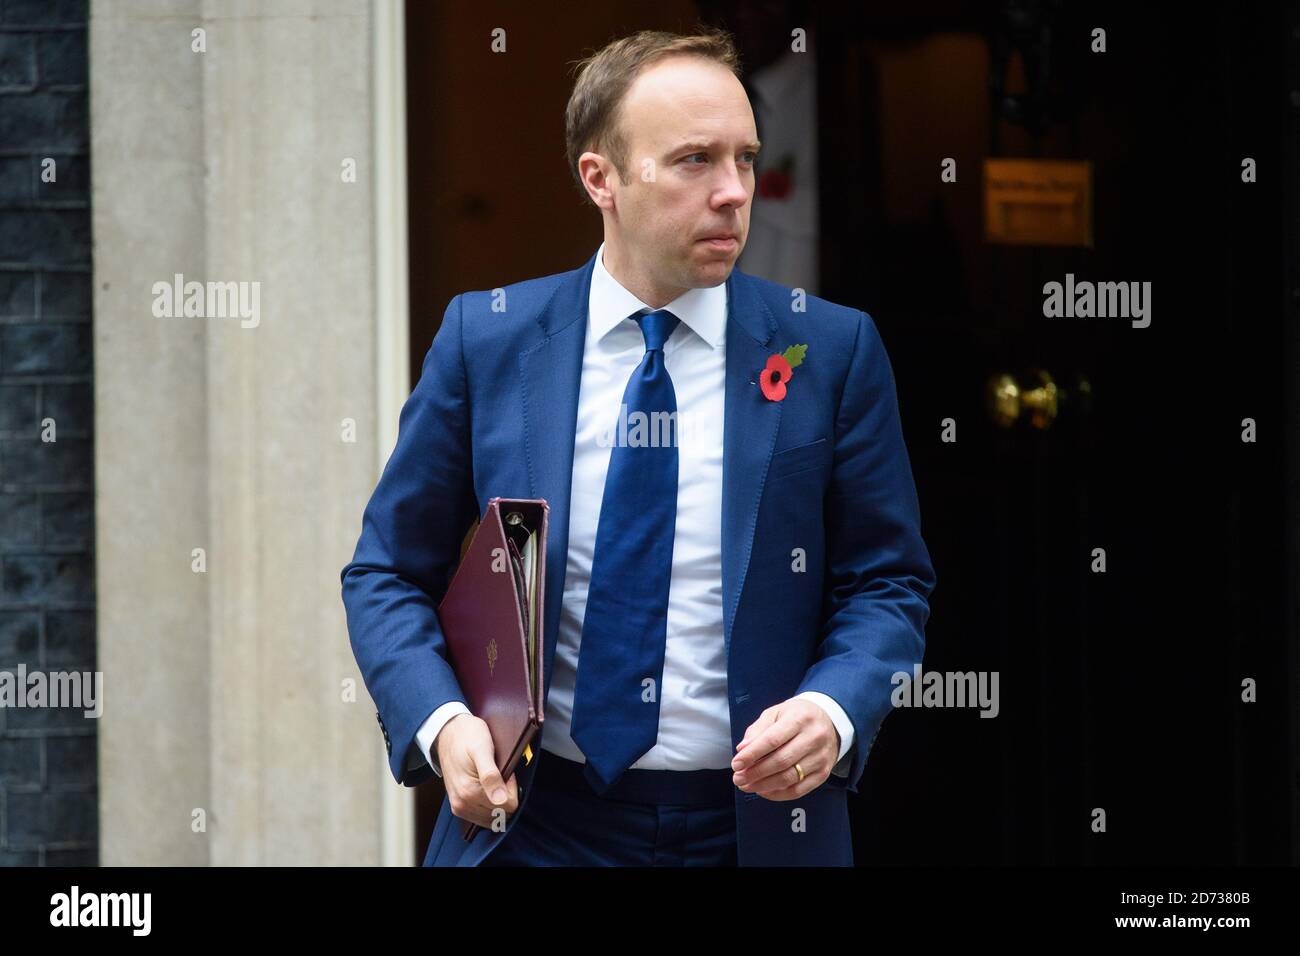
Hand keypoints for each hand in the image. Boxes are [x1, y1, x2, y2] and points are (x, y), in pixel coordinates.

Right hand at [435, 712, 518, 829]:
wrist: (447, 733)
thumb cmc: (467, 737)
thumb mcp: (482, 749)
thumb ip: (491, 775)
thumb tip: (501, 800)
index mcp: (469, 792)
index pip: (508, 806)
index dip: (512, 788)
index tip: (505, 771)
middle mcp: (462, 804)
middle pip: (500, 814)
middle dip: (505, 795)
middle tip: (499, 773)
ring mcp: (459, 807)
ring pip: (492, 818)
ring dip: (497, 801)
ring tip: (492, 779)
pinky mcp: (458, 806)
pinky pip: (481, 817)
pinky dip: (489, 805)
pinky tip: (486, 787)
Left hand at [731, 698, 839, 799]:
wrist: (829, 720)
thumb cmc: (797, 716)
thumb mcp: (776, 713)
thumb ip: (758, 730)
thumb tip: (742, 750)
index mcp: (800, 718)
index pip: (773, 740)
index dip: (752, 754)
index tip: (736, 764)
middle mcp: (814, 738)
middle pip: (781, 761)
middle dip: (755, 773)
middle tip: (738, 778)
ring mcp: (821, 757)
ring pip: (789, 778)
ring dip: (764, 785)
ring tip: (747, 785)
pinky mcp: (824, 773)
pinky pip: (799, 790)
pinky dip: (778, 793)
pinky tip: (764, 791)